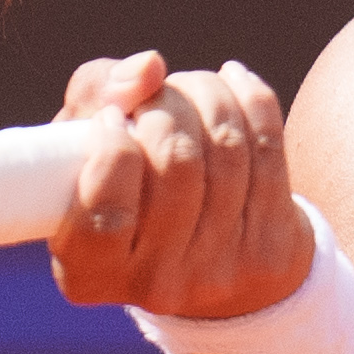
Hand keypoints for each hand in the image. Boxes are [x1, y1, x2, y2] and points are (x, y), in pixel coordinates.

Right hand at [47, 52, 315, 321]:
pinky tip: (232, 82)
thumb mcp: (83, 147)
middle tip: (157, 97)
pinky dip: (251, 98)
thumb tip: (149, 69)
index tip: (111, 119)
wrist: (210, 256)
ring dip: (207, 94)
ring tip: (190, 89)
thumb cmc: (127, 185)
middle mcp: (154, 285)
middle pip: (176, 165)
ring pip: (226, 149)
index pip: (105, 210)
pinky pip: (269, 147)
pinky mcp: (271, 249)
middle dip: (166, 105)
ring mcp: (219, 272)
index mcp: (89, 272)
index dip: (113, 148)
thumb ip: (95, 96)